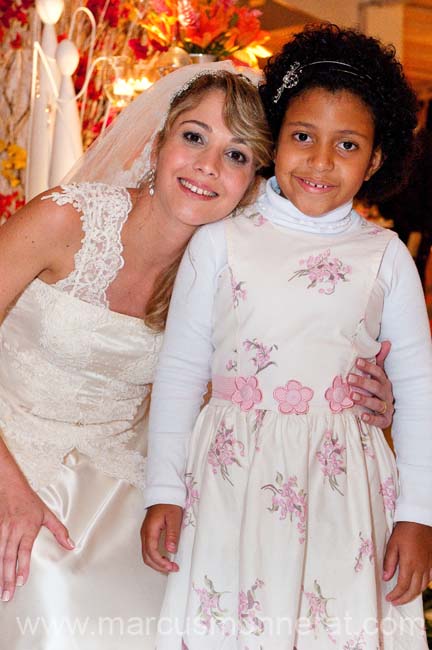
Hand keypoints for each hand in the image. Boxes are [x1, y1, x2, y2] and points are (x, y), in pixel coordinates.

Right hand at [0, 476, 73, 601]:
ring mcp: (1, 530)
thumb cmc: (29, 501)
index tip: (21, 581)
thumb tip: (71, 544)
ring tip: (1, 589)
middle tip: (8, 594)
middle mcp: (13, 530)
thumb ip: (59, 531)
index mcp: (27, 527)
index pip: (24, 550)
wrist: (10, 487)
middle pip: (9, 557)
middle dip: (7, 577)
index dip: (22, 566)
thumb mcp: (47, 514)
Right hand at [141, 504, 182, 573]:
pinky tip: (164, 559)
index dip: (160, 562)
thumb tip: (171, 550)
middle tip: (172, 569)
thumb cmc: (169, 504)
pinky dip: (155, 558)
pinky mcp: (148, 533)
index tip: (170, 566)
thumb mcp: (174, 518)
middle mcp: (145, 533)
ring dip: (156, 563)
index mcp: (150, 530)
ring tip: (169, 566)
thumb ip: (172, 534)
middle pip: (147, 556)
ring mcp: (145, 534)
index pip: (151, 552)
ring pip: (146, 554)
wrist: (163, 493)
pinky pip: (148, 550)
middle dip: (158, 566)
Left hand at [348, 340, 393, 427]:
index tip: (356, 361)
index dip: (368, 367)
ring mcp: (386, 407)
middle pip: (376, 387)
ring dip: (365, 399)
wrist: (386, 413)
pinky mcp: (385, 420)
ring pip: (377, 403)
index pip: (378, 372)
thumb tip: (386, 342)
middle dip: (363, 382)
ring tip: (352, 396)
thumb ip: (380, 361)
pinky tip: (362, 416)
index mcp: (384, 382)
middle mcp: (386, 394)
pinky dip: (371, 418)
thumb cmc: (378, 391)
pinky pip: (379, 420)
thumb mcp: (379, 376)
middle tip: (349, 378)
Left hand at [384, 521, 431, 604]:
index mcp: (409, 564)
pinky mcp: (431, 562)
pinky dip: (422, 586)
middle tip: (395, 602)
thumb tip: (386, 578)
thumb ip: (389, 562)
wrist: (420, 520)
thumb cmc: (404, 531)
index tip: (389, 598)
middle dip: (404, 599)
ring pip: (422, 587)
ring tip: (404, 597)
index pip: (403, 586)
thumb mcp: (392, 544)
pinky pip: (428, 579)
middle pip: (414, 590)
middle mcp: (420, 568)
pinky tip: (416, 586)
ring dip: (413, 595)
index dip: (396, 595)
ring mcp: (427, 566)